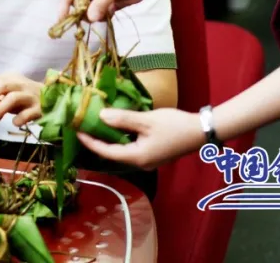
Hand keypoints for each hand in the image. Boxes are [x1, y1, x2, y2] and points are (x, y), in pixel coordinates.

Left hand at [0, 74, 41, 127]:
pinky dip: (18, 119)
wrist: (52, 99)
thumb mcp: (8, 93)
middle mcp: (20, 83)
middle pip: (1, 85)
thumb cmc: (23, 97)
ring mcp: (30, 95)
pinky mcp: (39, 108)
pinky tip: (15, 122)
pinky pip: (27, 113)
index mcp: (9, 77)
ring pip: (12, 98)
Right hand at [55, 0, 154, 22]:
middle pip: (77, 1)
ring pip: (88, 9)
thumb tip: (89, 19)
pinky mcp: (105, 0)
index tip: (62, 19)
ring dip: (96, 13)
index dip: (64, 4)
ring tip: (109, 8)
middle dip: (84, 11)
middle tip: (92, 18)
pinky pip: (99, 12)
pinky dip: (104, 14)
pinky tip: (113, 8)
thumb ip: (100, 2)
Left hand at [76, 107, 204, 169]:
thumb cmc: (175, 126)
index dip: (90, 141)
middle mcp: (140, 162)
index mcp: (137, 157)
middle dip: (97, 140)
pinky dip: (121, 137)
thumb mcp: (147, 120)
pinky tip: (117, 125)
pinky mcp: (153, 153)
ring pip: (122, 149)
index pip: (106, 152)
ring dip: (109, 138)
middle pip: (113, 153)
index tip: (76, 130)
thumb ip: (123, 119)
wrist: (202, 131)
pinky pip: (131, 146)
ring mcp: (148, 159)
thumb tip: (100, 116)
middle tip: (83, 126)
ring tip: (95, 124)